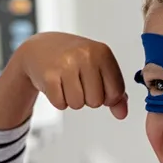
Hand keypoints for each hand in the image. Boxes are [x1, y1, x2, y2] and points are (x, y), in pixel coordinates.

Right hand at [11, 32, 128, 118]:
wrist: (41, 48)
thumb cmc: (74, 60)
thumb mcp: (99, 68)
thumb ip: (115, 92)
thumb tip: (122, 114)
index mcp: (103, 52)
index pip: (116, 92)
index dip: (107, 97)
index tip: (98, 86)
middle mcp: (86, 56)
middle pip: (96, 101)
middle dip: (88, 98)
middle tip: (78, 82)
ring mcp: (66, 65)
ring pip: (78, 104)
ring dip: (72, 100)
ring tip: (67, 83)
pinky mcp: (49, 76)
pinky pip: (61, 104)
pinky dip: (59, 100)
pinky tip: (57, 85)